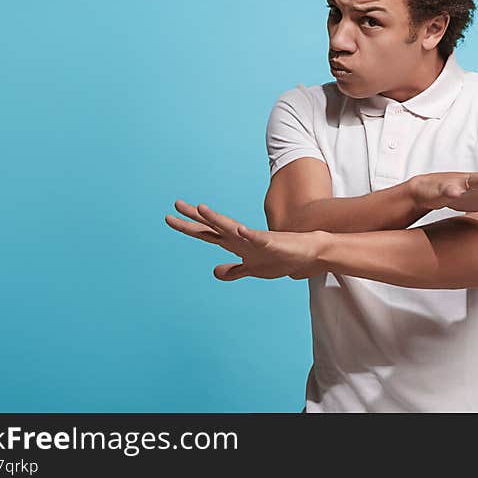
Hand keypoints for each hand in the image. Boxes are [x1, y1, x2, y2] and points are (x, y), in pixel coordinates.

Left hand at [164, 200, 326, 280]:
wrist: (307, 253)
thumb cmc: (280, 258)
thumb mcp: (251, 268)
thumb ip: (233, 270)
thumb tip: (215, 272)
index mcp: (235, 244)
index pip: (207, 234)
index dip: (188, 227)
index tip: (170, 218)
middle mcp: (241, 238)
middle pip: (213, 226)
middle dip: (195, 217)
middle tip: (176, 204)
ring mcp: (255, 239)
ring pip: (231, 228)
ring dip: (217, 219)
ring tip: (202, 209)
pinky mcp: (271, 242)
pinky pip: (257, 238)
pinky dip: (248, 234)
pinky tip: (240, 230)